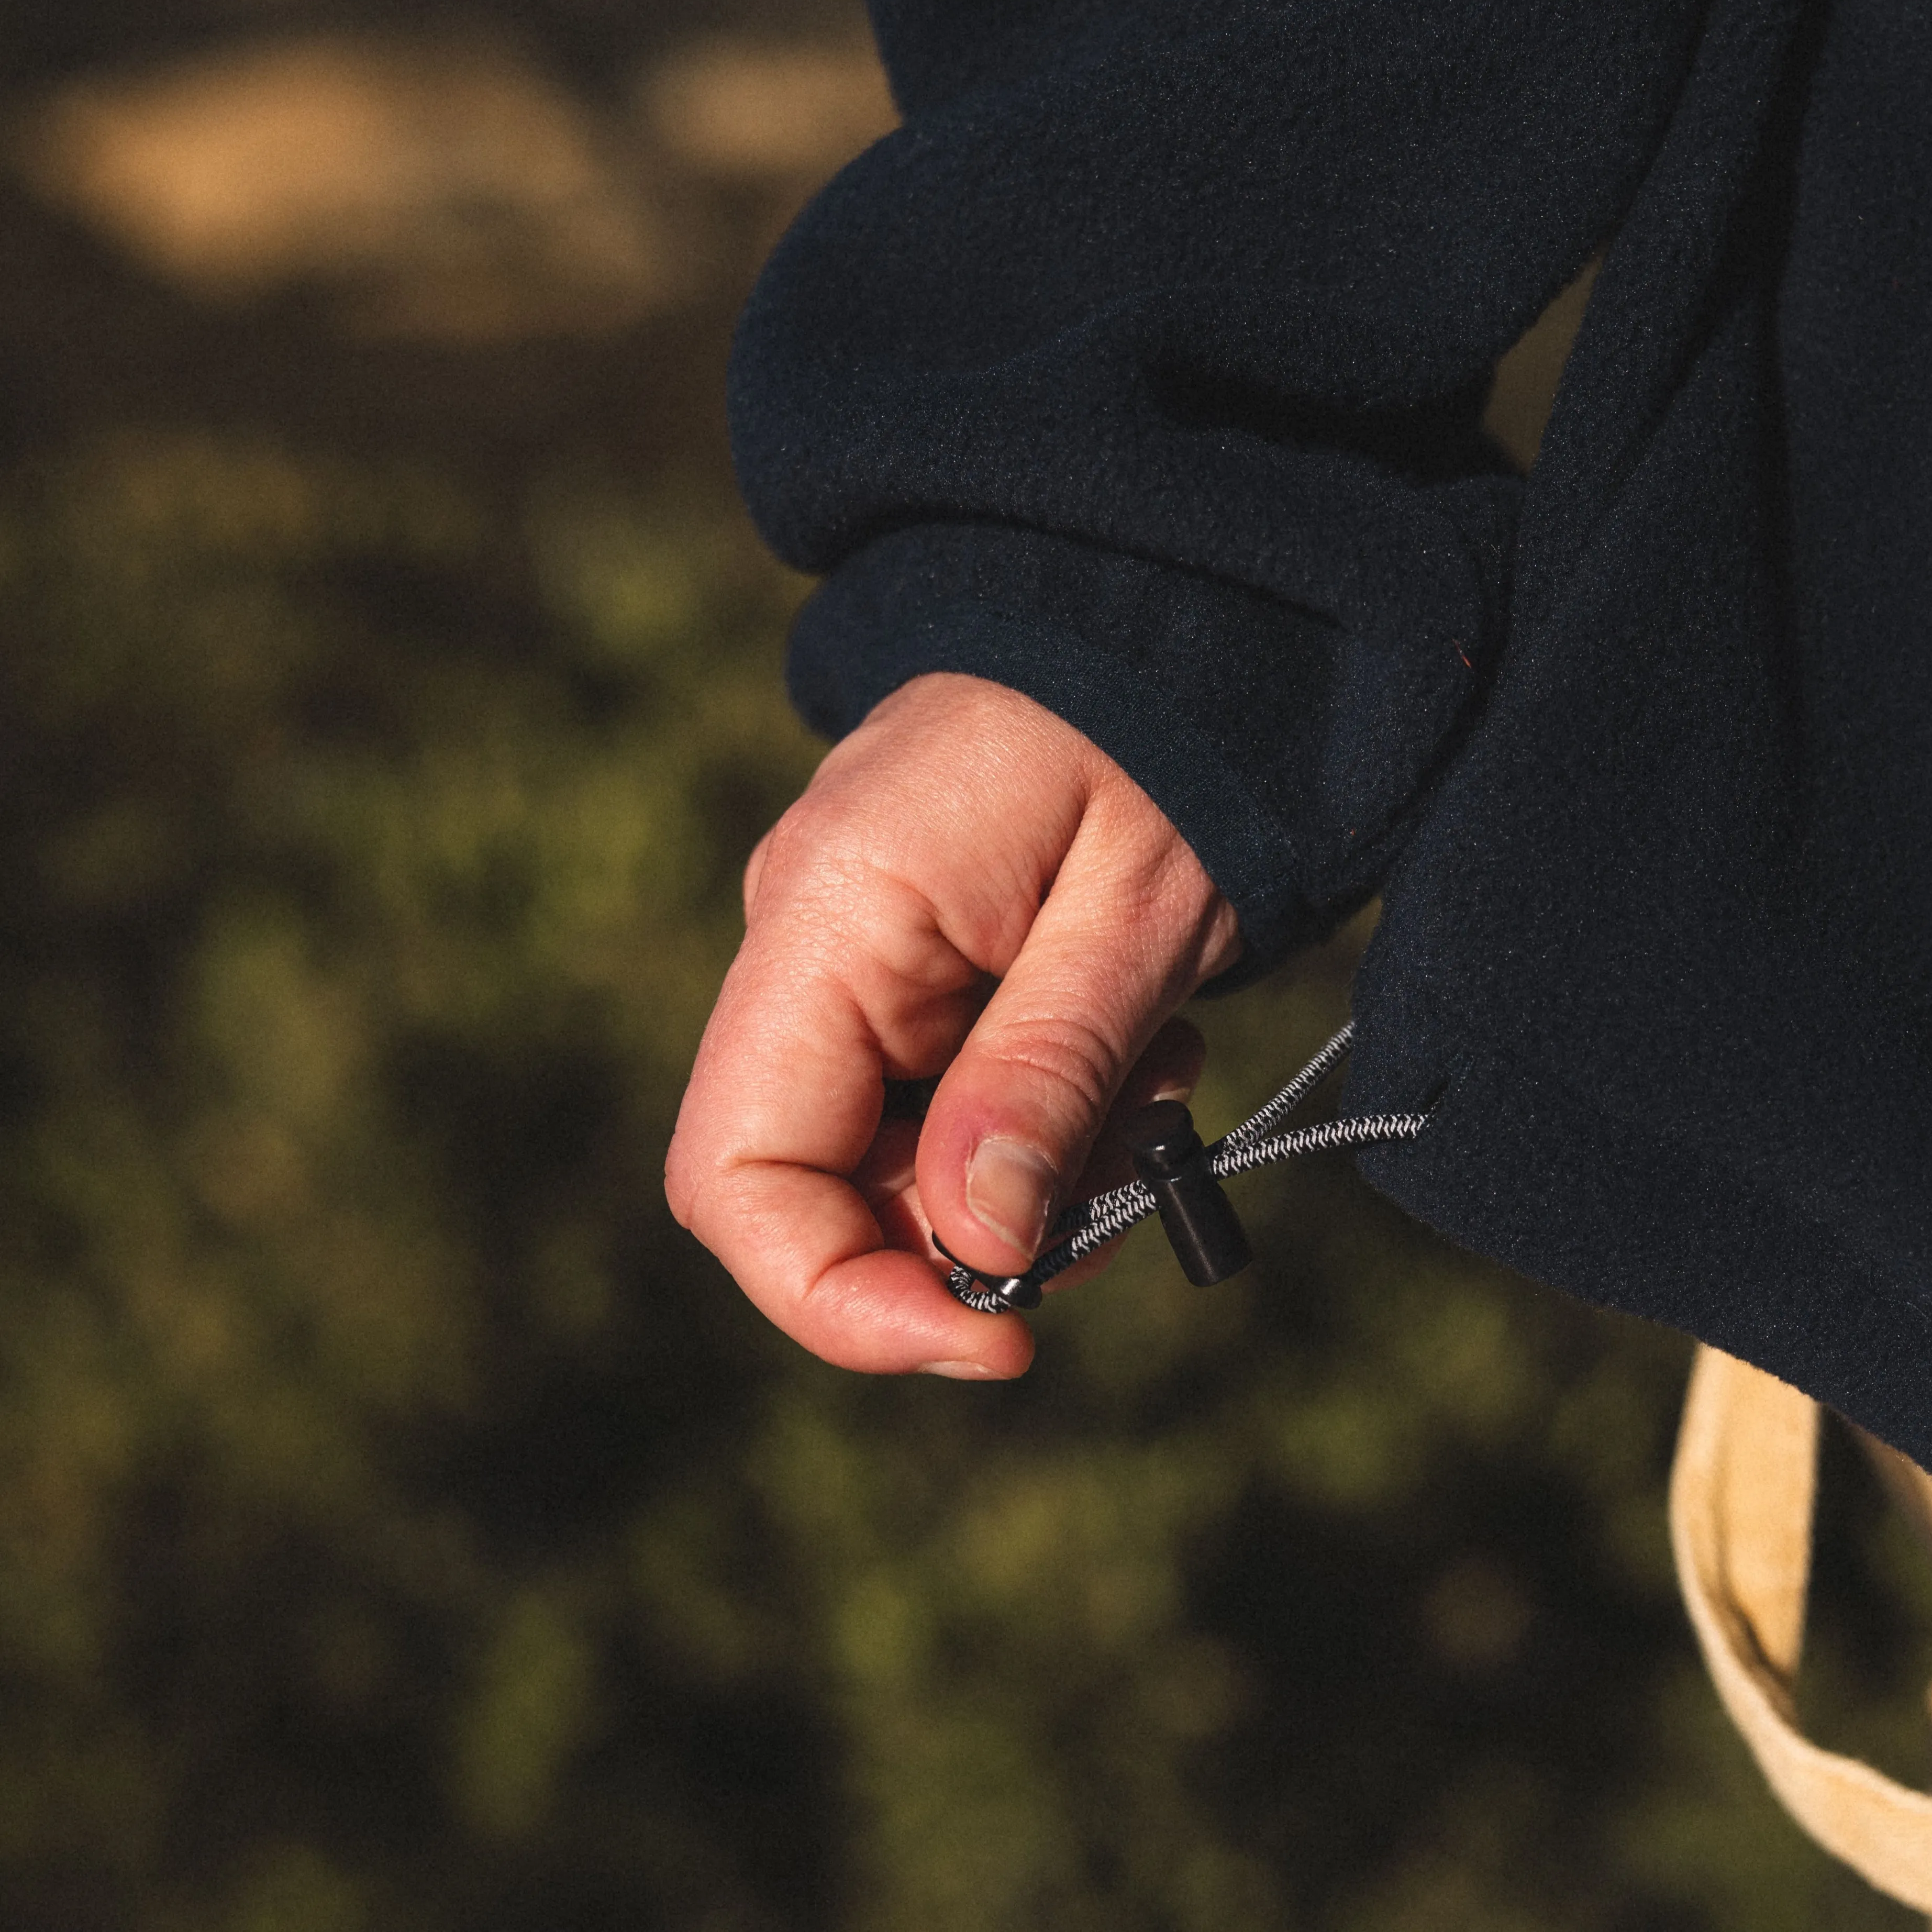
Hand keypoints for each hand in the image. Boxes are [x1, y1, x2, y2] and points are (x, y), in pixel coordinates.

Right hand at [665, 672, 1242, 1377]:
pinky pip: (946, 1093)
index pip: (738, 1177)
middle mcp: (810, 939)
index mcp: (829, 917)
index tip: (999, 1342)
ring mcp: (856, 948)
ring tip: (1159, 1085)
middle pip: (821, 1184)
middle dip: (974, 1239)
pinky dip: (1045, 1118)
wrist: (1174, 608)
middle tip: (1130, 1194)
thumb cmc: (1163, 730)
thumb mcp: (1131, 913)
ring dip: (1032, 1176)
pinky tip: (1138, 1052)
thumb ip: (1042, 1078)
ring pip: (898, 1154)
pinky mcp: (915, 954)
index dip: (840, 1301)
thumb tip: (977, 1256)